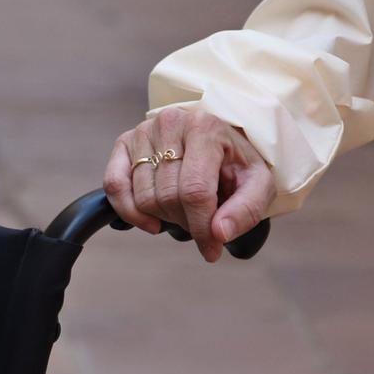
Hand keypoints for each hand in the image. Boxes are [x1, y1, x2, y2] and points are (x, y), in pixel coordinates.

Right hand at [104, 107, 275, 262]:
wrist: (222, 139)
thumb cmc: (239, 163)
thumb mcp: (259, 185)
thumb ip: (246, 210)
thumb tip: (218, 234)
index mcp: (206, 128)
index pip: (194, 191)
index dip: (201, 228)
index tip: (211, 249)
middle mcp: (170, 123)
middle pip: (167, 197)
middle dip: (185, 222)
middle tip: (201, 221)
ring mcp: (143, 131)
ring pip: (143, 197)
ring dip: (163, 217)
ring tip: (183, 210)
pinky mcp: (124, 143)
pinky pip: (114, 185)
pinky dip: (128, 211)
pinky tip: (151, 221)